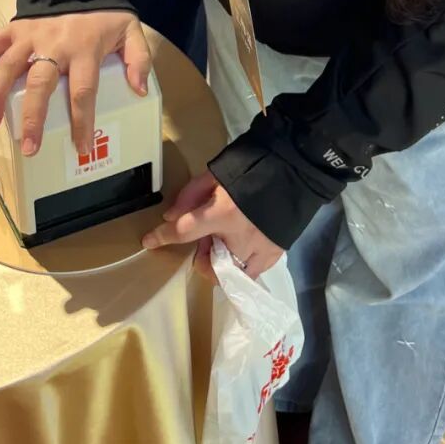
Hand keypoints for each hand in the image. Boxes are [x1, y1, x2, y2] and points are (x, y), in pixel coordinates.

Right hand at [0, 10, 149, 155]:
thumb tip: (139, 90)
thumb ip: (138, 59)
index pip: (83, 92)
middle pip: (40, 85)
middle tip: (29, 146)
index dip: (81, 121)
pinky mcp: (16, 27)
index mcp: (85, 50)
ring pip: (9, 67)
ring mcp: (31, 35)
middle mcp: (55, 45)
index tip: (79, 147)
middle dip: (33, 118)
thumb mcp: (131, 31)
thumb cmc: (105, 13)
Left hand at [142, 170, 283, 281]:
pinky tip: (244, 247)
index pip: (184, 231)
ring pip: (230, 276)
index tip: (149, 241)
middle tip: (209, 235)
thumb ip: (191, 195)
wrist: (295, 169)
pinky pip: (252, 273)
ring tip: (227, 243)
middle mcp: (240, 238)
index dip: (163, 237)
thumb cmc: (252, 167)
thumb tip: (171, 215)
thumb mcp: (216, 173)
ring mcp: (260, 250)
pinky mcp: (275, 254)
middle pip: (207, 264)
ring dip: (221, 263)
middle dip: (202, 254)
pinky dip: (243, 265)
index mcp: (224, 212)